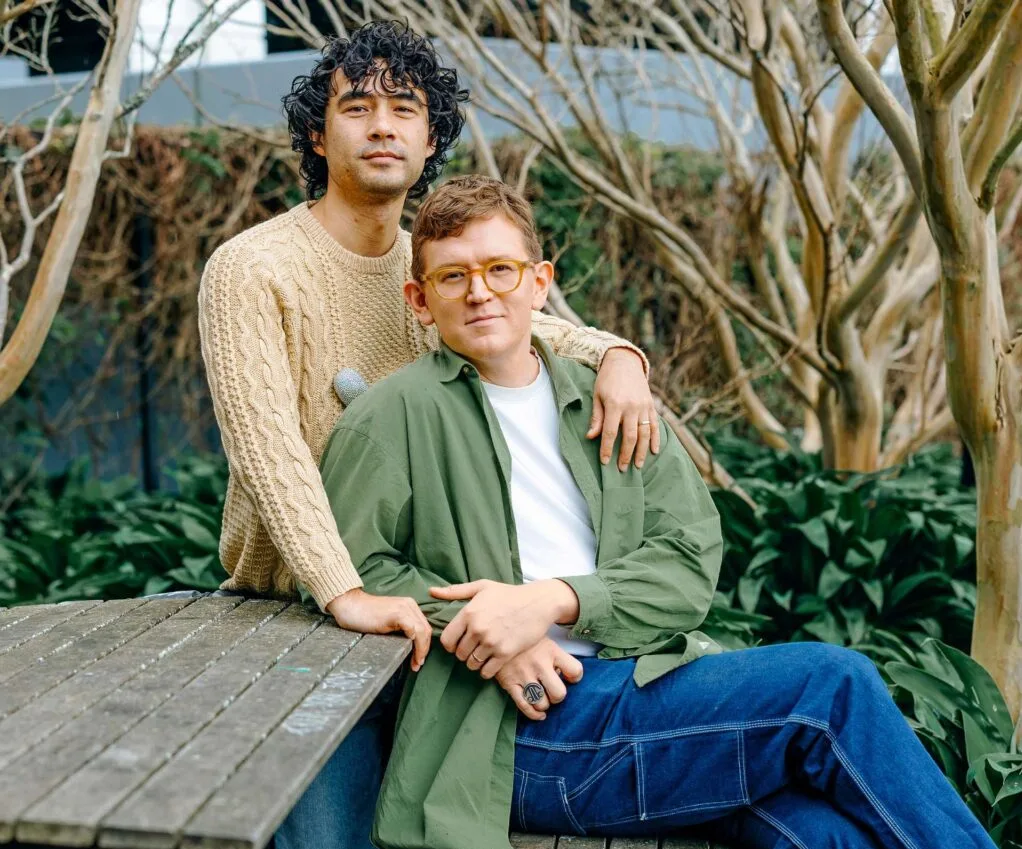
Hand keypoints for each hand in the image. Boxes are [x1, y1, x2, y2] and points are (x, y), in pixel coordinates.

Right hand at [325, 588, 430, 671]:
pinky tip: (411, 653)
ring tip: (415, 663)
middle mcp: (410, 605)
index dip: (424, 645)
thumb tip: (410, 647)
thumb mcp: (387, 622)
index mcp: (409, 606)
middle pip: (426, 630)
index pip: (423, 628)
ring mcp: (404, 608)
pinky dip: (416, 644)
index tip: (418, 660)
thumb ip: (400, 629)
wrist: (349, 604)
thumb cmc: (363, 615)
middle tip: (417, 665)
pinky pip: (414, 630)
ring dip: (421, 650)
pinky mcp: (397, 614)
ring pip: (423, 631)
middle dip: (424, 650)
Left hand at [429, 579, 578, 678]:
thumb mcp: (481, 587)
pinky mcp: (506, 653)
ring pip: (472, 663)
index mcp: (469, 613)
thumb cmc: (509, 594)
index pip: (447, 640)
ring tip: (482, 655)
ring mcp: (492, 643)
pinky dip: (486, 670)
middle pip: (459, 654)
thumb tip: (431, 591)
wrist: (538, 603)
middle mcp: (478, 629)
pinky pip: (487, 671)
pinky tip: (491, 662)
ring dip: (475, 662)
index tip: (457, 643)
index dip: (450, 645)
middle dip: (463, 653)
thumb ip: (455, 591)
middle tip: (472, 648)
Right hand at [496, 638, 583, 719]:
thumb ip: (556, 656)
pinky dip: (534, 714)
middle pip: (559, 694)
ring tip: (542, 697)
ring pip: (542, 703)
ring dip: (544, 704)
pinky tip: (539, 714)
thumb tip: (561, 675)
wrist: (497, 634)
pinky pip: (524, 706)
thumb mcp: (544, 639)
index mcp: (551, 651)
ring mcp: (523, 675)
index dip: (575, 677)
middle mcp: (539, 664)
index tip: (570, 678)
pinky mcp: (509, 684)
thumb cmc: (525, 641)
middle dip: (557, 696)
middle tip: (552, 691)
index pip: (575, 670)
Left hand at [588, 347, 659, 471]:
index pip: (610, 432)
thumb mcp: (597, 396)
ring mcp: (643, 406)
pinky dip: (656, 439)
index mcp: (615, 404)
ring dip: (641, 451)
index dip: (607, 449)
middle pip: (630, 436)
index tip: (605, 462)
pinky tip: (653, 451)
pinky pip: (655, 425)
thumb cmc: (607, 380)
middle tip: (622, 469)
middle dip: (626, 455)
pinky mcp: (651, 405)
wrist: (625, 362)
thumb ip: (597, 418)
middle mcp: (631, 406)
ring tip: (637, 466)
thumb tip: (591, 437)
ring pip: (645, 433)